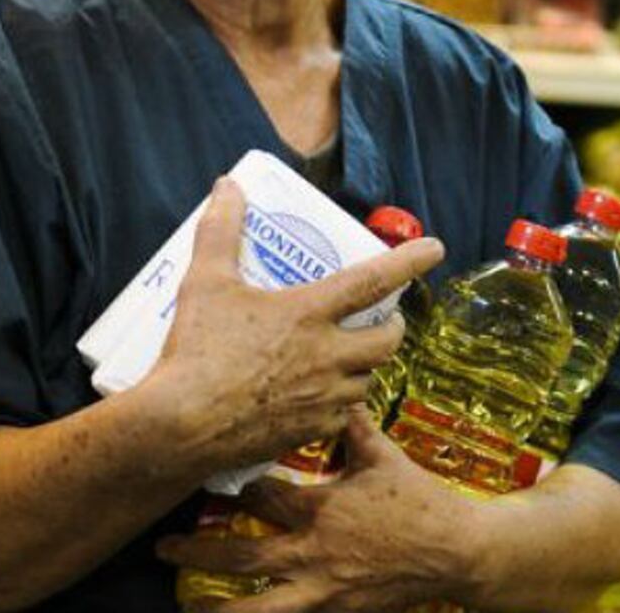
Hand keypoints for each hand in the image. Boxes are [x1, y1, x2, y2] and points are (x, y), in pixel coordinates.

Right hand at [139, 177, 444, 472]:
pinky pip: (341, 417)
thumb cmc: (195, 350)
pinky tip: (318, 399)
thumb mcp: (204, 281)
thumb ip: (220, 230)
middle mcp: (327, 356)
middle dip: (393, 328)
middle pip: (387, 341)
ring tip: (346, 359)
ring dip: (363, 367)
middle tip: (384, 320)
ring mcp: (323, 398)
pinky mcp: (310, 432)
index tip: (435, 249)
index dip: (409, 262)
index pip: (373, 280)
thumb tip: (227, 187)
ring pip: (367, 381)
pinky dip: (337, 404)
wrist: (183, 425)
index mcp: (309, 313)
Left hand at [156, 408, 493, 612]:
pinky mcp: (336, 612)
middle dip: (199, 551)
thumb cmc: (418, 500)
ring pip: (259, 607)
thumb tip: (335, 386)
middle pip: (243, 555)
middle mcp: (313, 551)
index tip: (204, 477)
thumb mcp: (383, 456)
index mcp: (320, 508)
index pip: (261, 495)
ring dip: (219, 608)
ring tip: (188, 606)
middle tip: (164, 548)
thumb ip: (351, 425)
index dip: (231, 488)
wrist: (457, 552)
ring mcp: (323, 589)